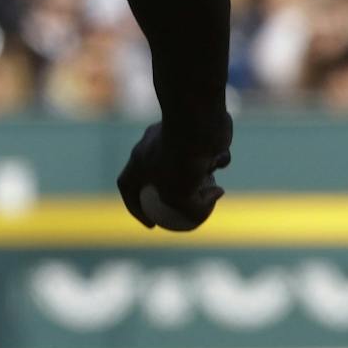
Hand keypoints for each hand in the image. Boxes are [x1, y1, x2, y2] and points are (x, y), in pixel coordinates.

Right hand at [116, 119, 230, 231]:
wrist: (197, 122)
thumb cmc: (181, 161)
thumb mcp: (179, 198)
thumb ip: (190, 210)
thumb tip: (212, 196)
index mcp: (138, 162)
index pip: (127, 188)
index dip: (136, 209)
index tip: (153, 225)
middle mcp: (152, 148)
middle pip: (158, 176)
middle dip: (174, 195)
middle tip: (188, 211)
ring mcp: (174, 137)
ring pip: (185, 164)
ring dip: (199, 178)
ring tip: (213, 187)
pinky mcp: (195, 130)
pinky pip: (205, 151)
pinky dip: (214, 158)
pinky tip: (220, 158)